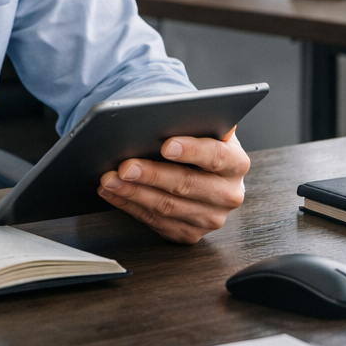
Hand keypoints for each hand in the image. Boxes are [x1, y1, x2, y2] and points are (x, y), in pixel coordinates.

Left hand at [97, 130, 249, 243]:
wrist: (203, 172)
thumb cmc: (197, 144)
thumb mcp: (203, 129)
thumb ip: (195, 121)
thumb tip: (172, 113)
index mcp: (236, 164)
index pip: (216, 156)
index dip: (192, 151)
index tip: (166, 145)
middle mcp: (229, 195)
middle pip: (187, 185)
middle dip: (152, 175)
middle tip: (124, 166)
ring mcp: (211, 218)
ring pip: (168, 207)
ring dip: (134, 193)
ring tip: (110, 179)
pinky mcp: (190, 233)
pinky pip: (156, 222)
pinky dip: (130, 206)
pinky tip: (113, 193)